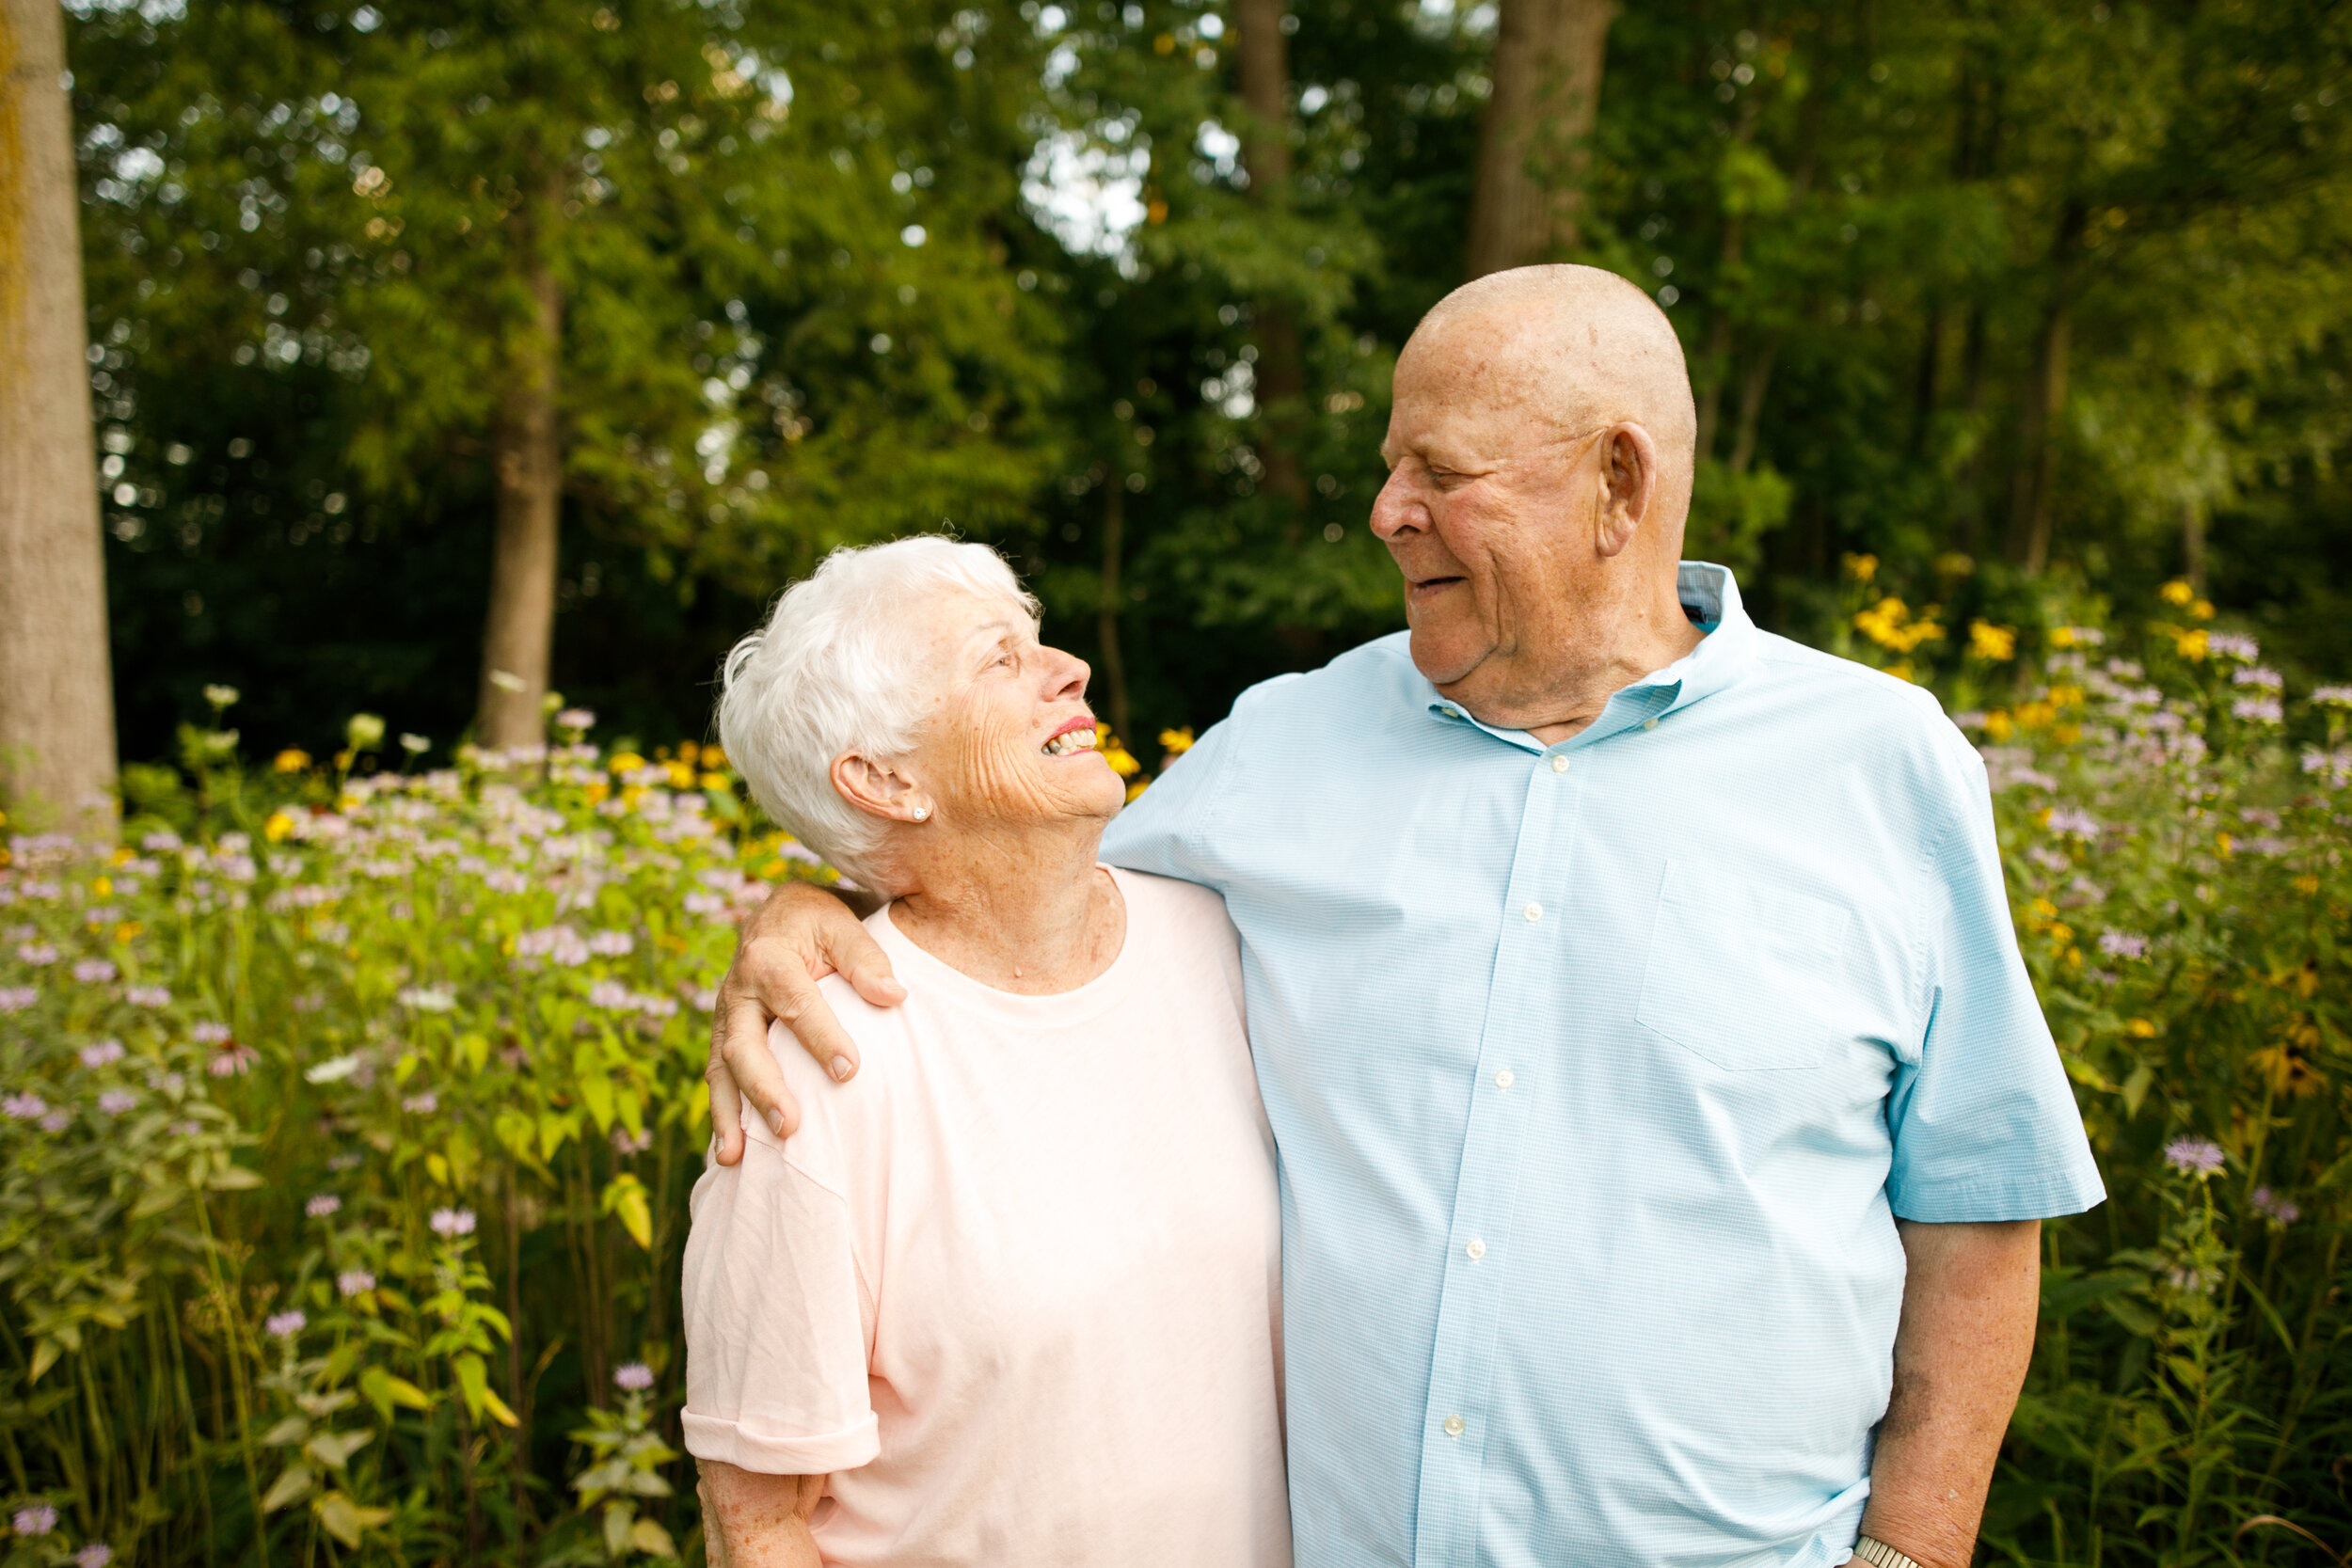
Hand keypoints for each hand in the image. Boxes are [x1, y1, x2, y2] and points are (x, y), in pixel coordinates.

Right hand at [706, 883, 904, 1162]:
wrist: (782, 915)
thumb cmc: (820, 922)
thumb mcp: (843, 924)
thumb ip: (866, 958)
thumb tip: (893, 996)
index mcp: (766, 958)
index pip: (794, 1002)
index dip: (821, 1037)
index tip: (849, 1070)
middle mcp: (736, 991)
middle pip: (743, 1045)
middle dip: (764, 1088)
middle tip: (789, 1125)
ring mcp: (725, 1019)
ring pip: (721, 1070)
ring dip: (731, 1115)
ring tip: (738, 1157)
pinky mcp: (724, 1040)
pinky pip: (718, 1081)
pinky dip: (723, 1117)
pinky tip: (731, 1156)